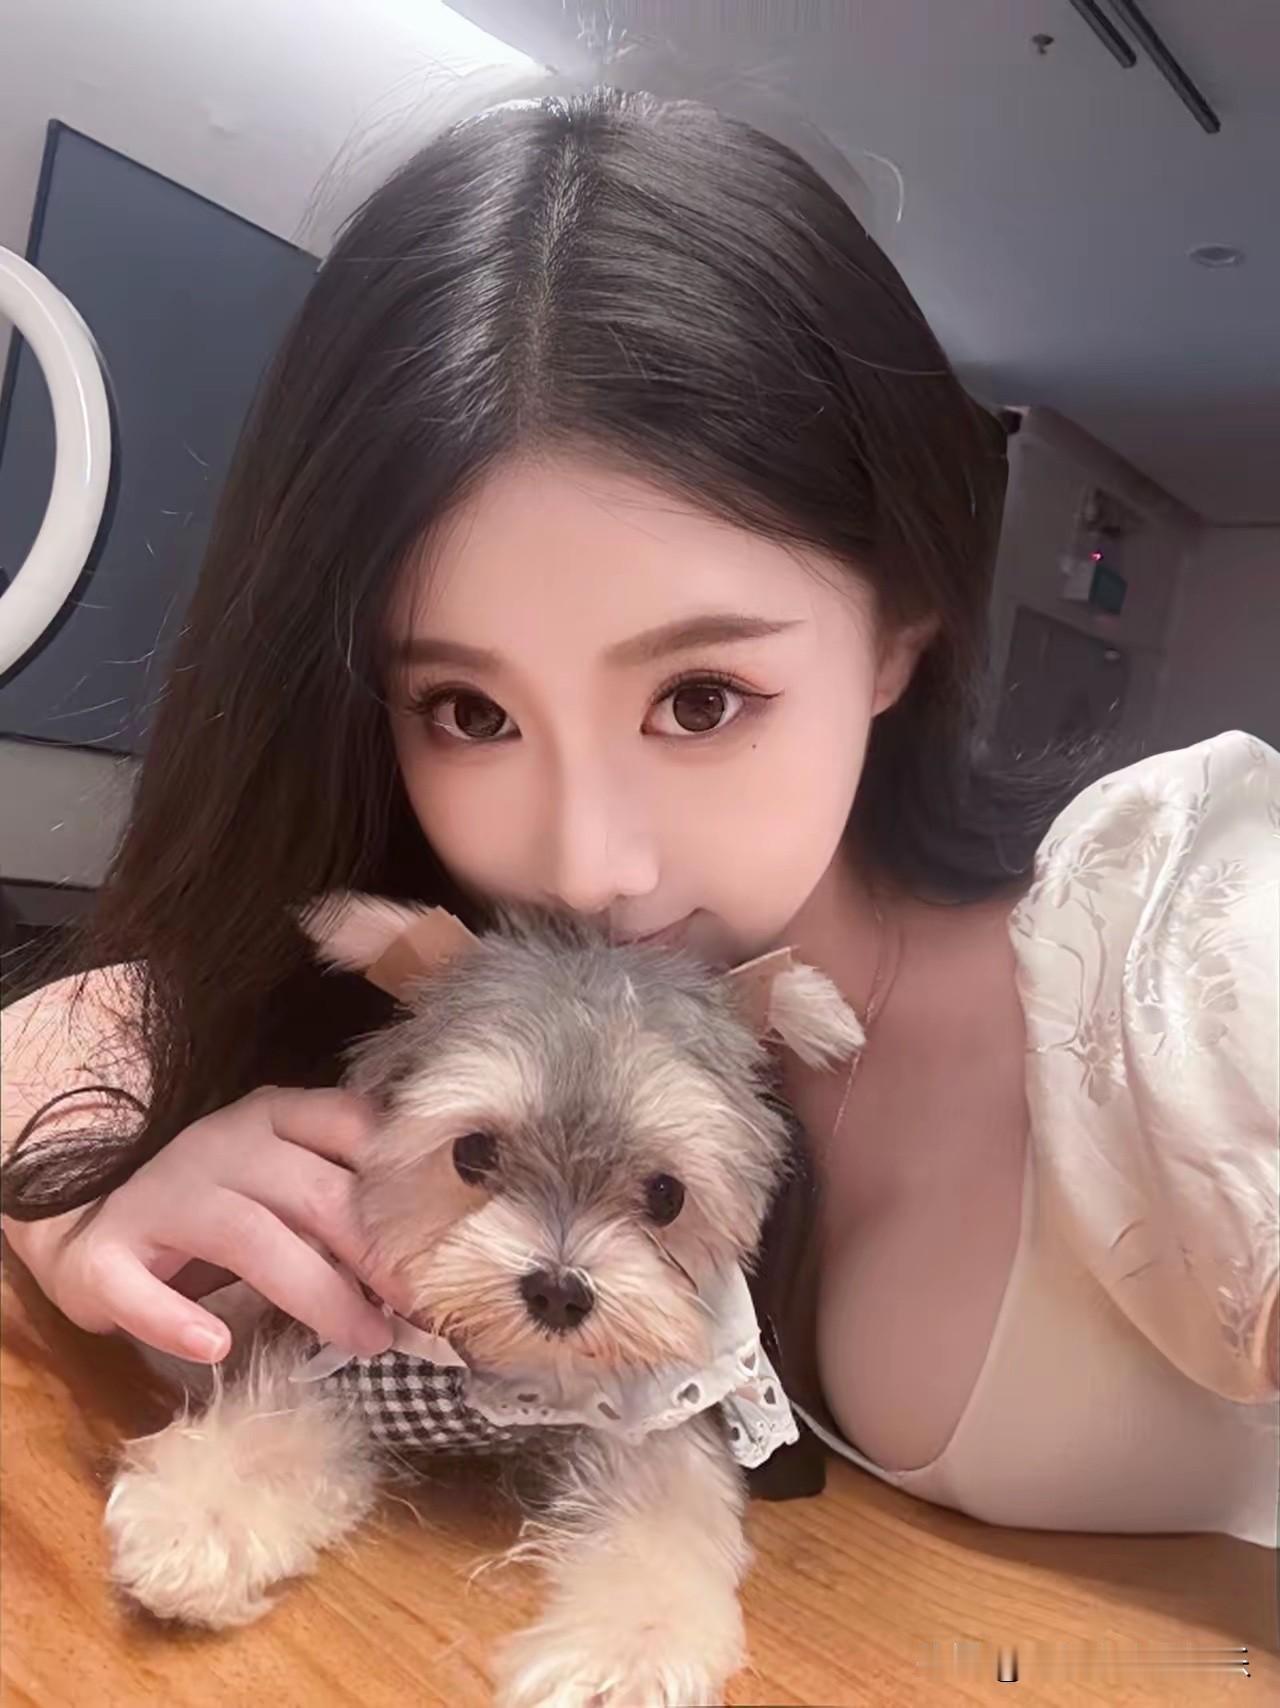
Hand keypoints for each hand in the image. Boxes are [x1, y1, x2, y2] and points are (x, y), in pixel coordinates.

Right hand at [12, 1086, 397, 1364]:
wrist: (92, 1227)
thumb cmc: (214, 1209)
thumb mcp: (283, 1186)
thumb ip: (344, 1204)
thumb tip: (433, 1259)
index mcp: (271, 1118)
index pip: (349, 1125)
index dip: (402, 1180)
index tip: (448, 1232)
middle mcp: (219, 1145)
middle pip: (314, 1191)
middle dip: (377, 1251)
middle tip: (424, 1304)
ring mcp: (160, 1197)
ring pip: (249, 1237)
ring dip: (317, 1293)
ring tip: (367, 1340)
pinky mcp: (107, 1257)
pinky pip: (140, 1288)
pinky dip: (178, 1320)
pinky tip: (217, 1347)